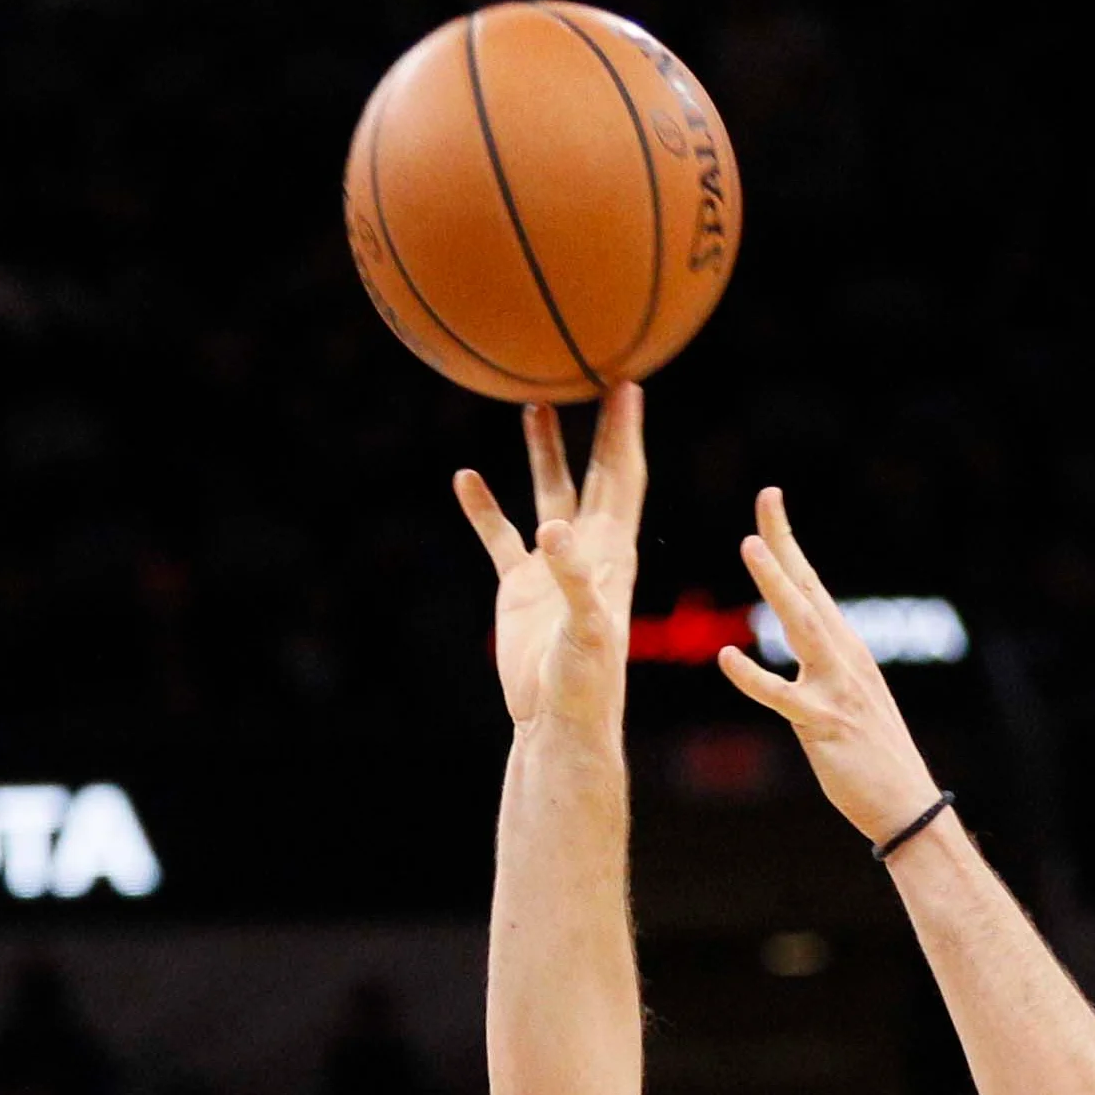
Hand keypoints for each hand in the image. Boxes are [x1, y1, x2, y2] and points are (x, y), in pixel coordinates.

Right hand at [453, 383, 646, 734]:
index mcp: (612, 553)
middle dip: (597, 428)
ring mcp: (551, 565)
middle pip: (594, 474)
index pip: (622, 479)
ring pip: (548, 494)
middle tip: (597, 375)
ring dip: (543, 453)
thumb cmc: (585, 681)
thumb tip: (550, 528)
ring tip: (536, 405)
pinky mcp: (519, 587)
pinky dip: (484, 507)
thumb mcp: (586, 627)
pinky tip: (466, 478)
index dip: (624, 433)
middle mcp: (586, 550)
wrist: (556, 719)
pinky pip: (499, 536)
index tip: (628, 386)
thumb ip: (570, 578)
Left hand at [714, 487, 944, 844]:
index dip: (788, 543)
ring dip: (775, 584)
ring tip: (750, 547)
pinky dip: (753, 678)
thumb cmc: (871, 754)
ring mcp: (836, 688)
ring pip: (800, 625)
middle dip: (784, 542)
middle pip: (807, 589)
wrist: (904, 802)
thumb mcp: (846, 697)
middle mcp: (844, 657)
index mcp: (846, 649)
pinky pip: (783, 697)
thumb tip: (794, 647)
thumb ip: (820, 668)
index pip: (811, 585)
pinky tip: (727, 657)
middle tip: (767, 498)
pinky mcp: (824, 724)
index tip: (771, 502)